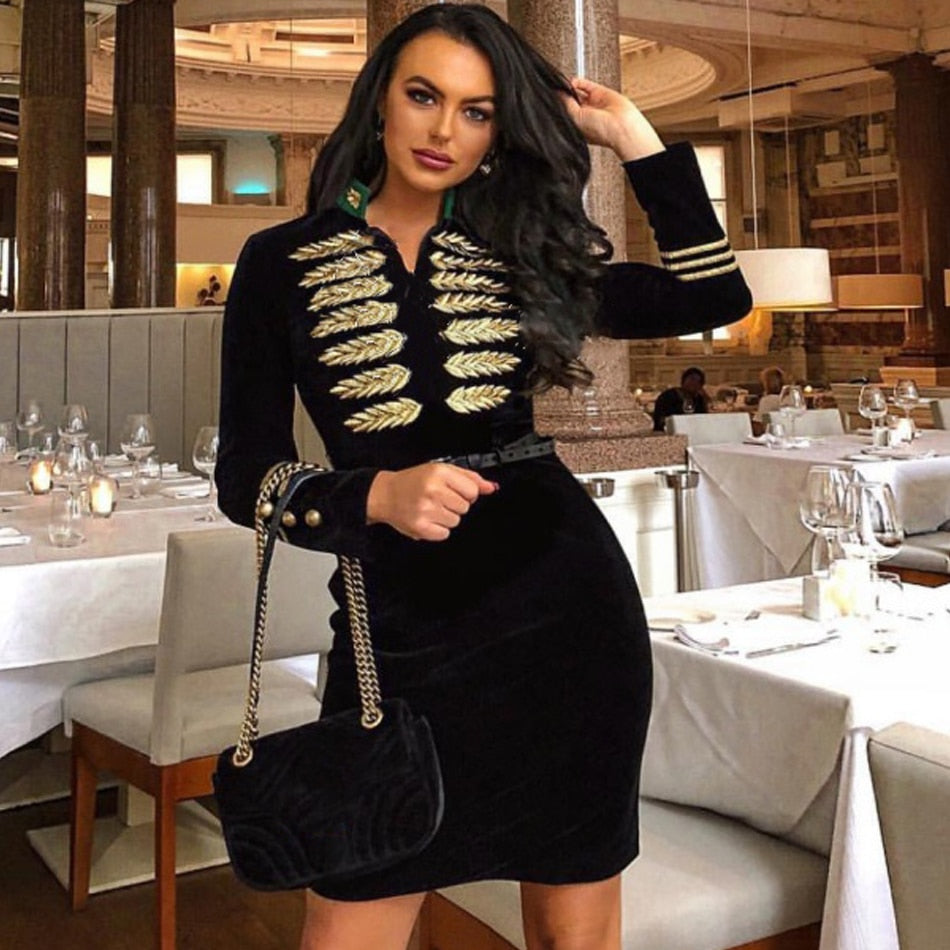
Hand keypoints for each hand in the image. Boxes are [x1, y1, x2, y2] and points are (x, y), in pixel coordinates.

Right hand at [367, 463, 497, 541]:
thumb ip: (468, 478)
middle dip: (454, 504)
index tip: (454, 492)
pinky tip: (427, 518)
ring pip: (456, 521)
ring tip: (430, 508)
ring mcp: (426, 510)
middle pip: (465, 507)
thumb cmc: (412, 482)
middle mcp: (433, 490)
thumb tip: (491, 487)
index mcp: (439, 472)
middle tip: (438, 499)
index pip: (472, 490)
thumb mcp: (440, 470)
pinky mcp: (420, 527)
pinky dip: (437, 529)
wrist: (385, 494)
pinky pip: (444, 533)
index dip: (466, 493)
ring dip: (446, 517)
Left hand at [563, 77, 664, 161]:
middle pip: (569, 101)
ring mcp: (592, 104)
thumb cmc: (600, 131)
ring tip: (561, 83)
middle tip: (554, 88)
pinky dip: (579, 82)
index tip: (548, 98)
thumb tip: (559, 93)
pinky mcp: (600, 93)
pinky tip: (572, 81)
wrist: (621, 125)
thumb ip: (566, 105)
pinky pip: (587, 85)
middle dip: (562, 95)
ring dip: (569, 87)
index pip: (564, 112)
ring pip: (577, 92)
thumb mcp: (575, 118)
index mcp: (577, 125)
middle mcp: (584, 115)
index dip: (557, 105)